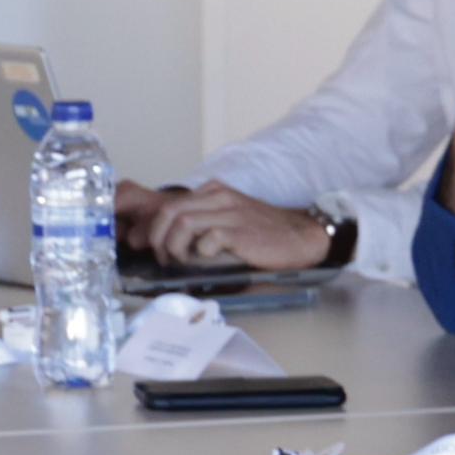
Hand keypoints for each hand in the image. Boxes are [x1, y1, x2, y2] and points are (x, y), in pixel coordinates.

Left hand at [129, 184, 331, 273]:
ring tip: (181, 262)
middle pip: (169, 211)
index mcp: (213, 192)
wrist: (300, 237)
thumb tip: (169, 245)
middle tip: (164, 258)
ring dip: (174, 247)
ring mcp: (229, 212)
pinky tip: (204, 262)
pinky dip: (199, 254)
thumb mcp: (229, 218)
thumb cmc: (263, 234)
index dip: (155, 228)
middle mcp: (219, 197)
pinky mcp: (239, 231)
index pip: (170, 204)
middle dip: (157, 238)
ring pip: (182, 223)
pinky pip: (207, 239)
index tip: (154, 247)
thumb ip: (203, 224)